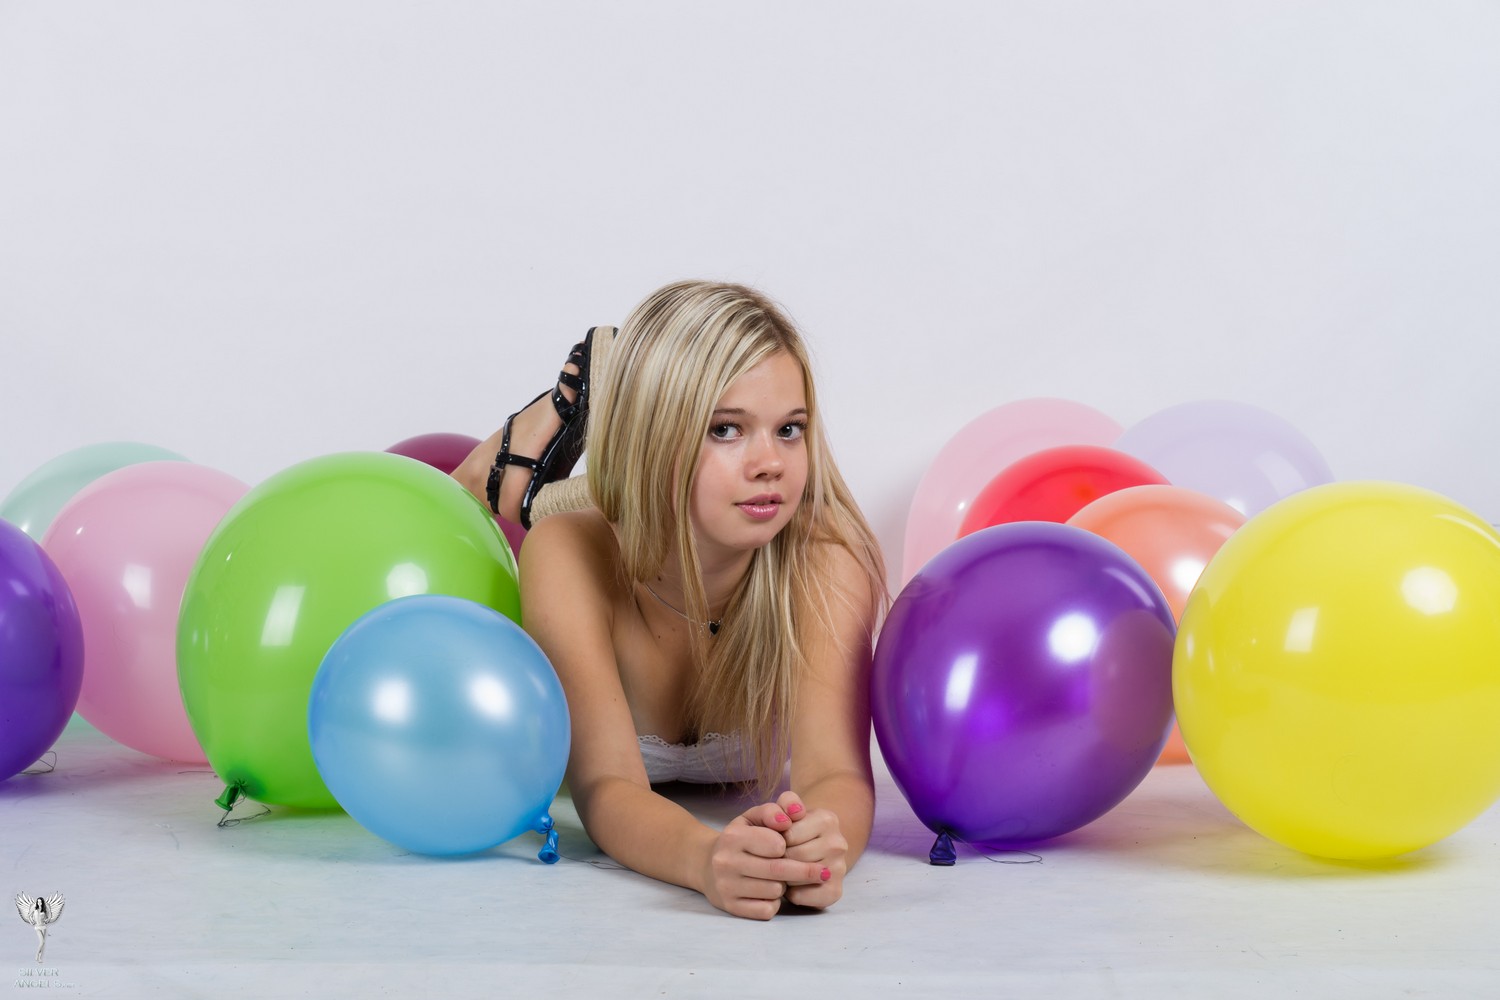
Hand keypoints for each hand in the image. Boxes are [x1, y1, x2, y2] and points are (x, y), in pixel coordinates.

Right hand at [703, 802, 826, 920]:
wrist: (706, 865)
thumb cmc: (740, 838)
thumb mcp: (753, 817)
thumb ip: (775, 810)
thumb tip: (795, 814)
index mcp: (733, 837)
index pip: (776, 844)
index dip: (788, 845)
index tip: (787, 845)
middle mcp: (726, 862)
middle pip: (778, 871)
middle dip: (803, 871)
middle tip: (822, 871)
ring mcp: (726, 887)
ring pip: (774, 891)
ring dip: (784, 886)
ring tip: (778, 878)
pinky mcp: (731, 907)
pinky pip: (766, 909)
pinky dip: (774, 902)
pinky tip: (768, 892)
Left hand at [776, 791, 846, 909]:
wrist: (815, 848)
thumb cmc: (795, 828)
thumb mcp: (788, 809)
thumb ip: (786, 802)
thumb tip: (787, 817)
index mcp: (827, 819)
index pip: (789, 834)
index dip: (775, 840)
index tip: (774, 840)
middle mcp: (838, 843)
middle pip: (794, 856)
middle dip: (778, 858)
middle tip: (775, 858)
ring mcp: (840, 868)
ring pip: (798, 876)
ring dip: (784, 876)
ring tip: (782, 870)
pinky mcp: (835, 891)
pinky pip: (803, 896)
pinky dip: (791, 893)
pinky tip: (791, 885)